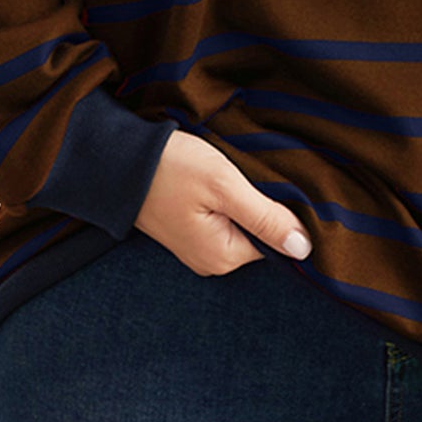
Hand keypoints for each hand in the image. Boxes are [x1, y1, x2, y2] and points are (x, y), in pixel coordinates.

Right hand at [134, 129, 313, 273]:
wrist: (117, 160)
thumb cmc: (171, 169)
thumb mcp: (225, 186)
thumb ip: (265, 217)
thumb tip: (304, 249)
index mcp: (222, 257)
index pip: (275, 241)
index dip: (280, 211)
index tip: (270, 182)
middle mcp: (210, 261)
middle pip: (258, 234)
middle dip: (259, 205)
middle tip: (246, 174)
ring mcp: (196, 247)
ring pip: (240, 224)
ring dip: (241, 200)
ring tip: (226, 174)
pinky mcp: (187, 230)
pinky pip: (221, 219)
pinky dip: (224, 200)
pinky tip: (213, 181)